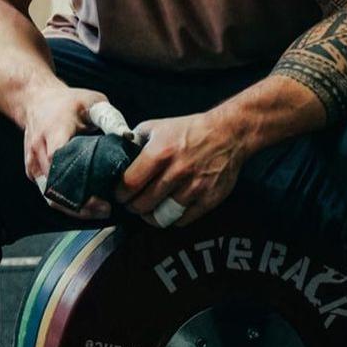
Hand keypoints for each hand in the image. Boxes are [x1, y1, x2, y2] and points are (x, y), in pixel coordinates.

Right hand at [23, 87, 112, 220]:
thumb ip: (110, 118)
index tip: (101, 195)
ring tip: (98, 211)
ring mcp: (33, 163)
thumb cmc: (69, 101)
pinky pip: (47, 193)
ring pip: (49, 196)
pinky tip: (85, 205)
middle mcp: (39, 150)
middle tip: (106, 209)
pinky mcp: (32, 172)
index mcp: (54, 132)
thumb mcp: (93, 102)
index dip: (79, 184)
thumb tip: (128, 137)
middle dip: (79, 203)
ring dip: (72, 207)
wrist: (36, 100)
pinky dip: (65, 202)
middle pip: (56, 187)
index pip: (62, 164)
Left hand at [114, 111, 245, 227]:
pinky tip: (169, 210)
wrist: (228, 133)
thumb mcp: (158, 126)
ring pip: (162, 216)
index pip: (129, 184)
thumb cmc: (190, 129)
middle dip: (133, 207)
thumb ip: (136, 140)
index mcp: (160, 152)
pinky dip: (173, 219)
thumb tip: (118, 153)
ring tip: (148, 212)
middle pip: (143, 204)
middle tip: (132, 204)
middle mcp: (176, 172)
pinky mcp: (208, 199)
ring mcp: (194, 188)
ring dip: (151, 217)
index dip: (121, 193)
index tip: (120, 194)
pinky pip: (183, 220)